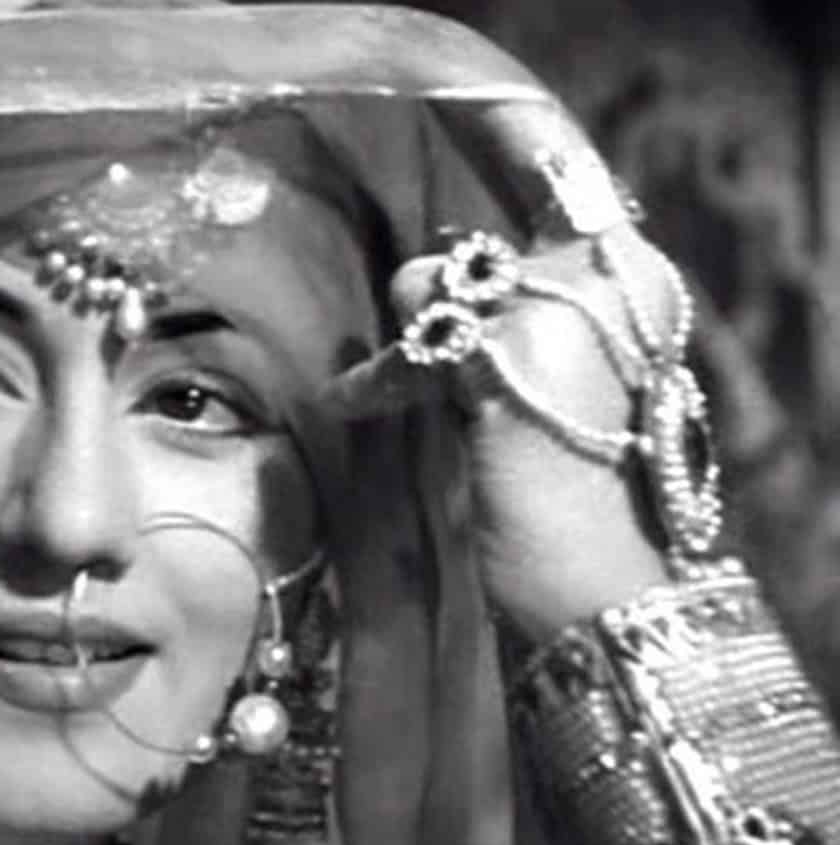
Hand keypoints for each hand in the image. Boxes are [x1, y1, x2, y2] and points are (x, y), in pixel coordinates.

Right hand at [322, 101, 693, 641]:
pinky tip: (364, 399)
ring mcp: (549, 358)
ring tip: (368, 385)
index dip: (492, 137)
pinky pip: (447, 360)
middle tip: (392, 318)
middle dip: (430, 273)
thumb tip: (411, 282)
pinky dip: (406, 374)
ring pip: (457, 307)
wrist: (575, 603)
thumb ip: (461, 302)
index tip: (434, 109)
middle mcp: (589, 305)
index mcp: (611, 279)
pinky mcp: (512, 407)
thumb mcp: (513, 365)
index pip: (548, 177)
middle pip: (487, 245)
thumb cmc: (562, 482)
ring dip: (407, 335)